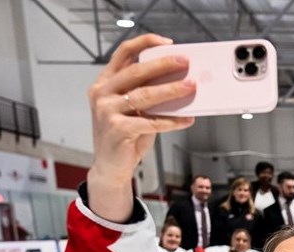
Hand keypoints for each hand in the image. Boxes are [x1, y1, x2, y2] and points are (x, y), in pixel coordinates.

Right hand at [86, 34, 194, 221]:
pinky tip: (187, 120)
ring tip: (192, 87)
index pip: (123, 53)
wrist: (110, 167)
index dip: (145, 43)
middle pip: (136, 71)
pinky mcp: (117, 129)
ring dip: (172, 90)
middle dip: (163, 64)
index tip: (168, 43)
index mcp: (105, 83)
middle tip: (185, 62)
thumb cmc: (125, 136)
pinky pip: (151, 122)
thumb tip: (179, 81)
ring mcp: (106, 111)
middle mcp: (101, 93)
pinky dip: (172, 121)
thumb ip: (147, 94)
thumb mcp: (134, 110)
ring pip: (145, 95)